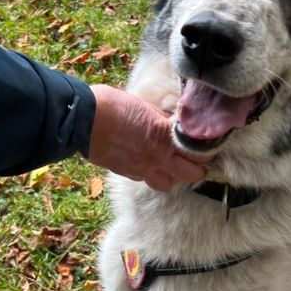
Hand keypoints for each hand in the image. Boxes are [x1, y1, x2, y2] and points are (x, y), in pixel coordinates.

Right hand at [86, 84, 204, 190]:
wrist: (84, 119)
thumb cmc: (113, 105)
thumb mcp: (145, 106)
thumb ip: (161, 119)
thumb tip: (171, 123)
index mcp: (165, 137)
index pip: (199, 152)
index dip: (205, 150)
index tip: (206, 145)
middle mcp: (158, 157)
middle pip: (191, 174)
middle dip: (196, 168)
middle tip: (194, 159)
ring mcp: (142, 169)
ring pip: (168, 184)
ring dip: (172, 176)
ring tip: (169, 164)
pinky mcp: (126, 173)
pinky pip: (145, 180)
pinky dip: (150, 174)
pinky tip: (147, 163)